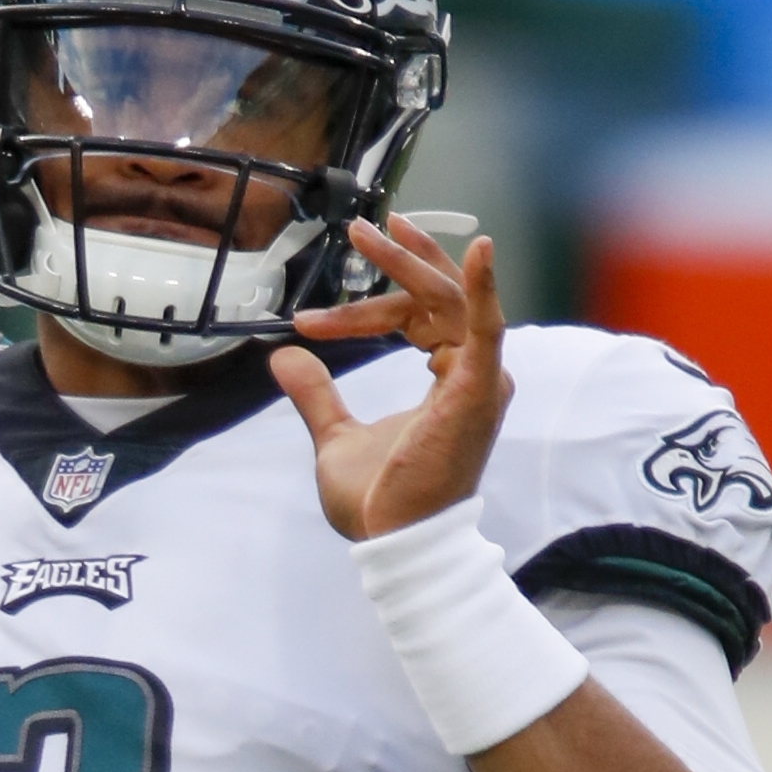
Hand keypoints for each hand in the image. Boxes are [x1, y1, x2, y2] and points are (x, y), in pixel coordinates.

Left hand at [270, 215, 513, 539]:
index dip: (381, 293)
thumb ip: (317, 394)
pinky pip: (487, 327)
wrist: (391, 541)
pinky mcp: (476, 390)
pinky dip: (484, 288)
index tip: (350, 261)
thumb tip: (284, 358)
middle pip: (436, 300)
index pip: (419, 318)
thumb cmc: (378, 501)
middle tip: (359, 230)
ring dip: (410, 265)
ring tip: (371, 235)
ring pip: (448, 302)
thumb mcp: (336, 435)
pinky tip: (480, 251)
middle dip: (398, 262)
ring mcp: (478, 381)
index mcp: (450, 382)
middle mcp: (471, 375)